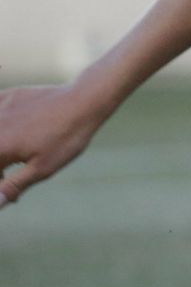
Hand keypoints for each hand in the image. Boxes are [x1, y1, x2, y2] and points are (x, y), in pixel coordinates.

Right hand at [0, 84, 103, 208]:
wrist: (85, 101)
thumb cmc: (66, 138)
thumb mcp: (42, 168)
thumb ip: (12, 186)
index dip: (0, 183)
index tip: (10, 191)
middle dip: (0, 168)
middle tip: (9, 176)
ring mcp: (0, 108)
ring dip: (2, 148)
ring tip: (17, 157)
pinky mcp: (9, 95)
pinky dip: (2, 125)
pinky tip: (12, 130)